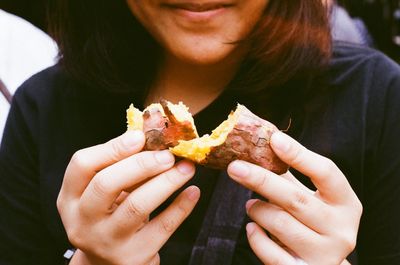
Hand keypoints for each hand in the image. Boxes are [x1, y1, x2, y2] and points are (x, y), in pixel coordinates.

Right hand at [57, 131, 199, 264]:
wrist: (108, 264)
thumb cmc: (108, 217)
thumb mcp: (102, 194)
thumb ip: (118, 167)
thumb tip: (152, 137)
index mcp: (70, 198)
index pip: (82, 165)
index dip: (112, 148)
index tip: (140, 136)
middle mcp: (82, 221)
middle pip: (106, 184)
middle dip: (141, 164)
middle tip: (168, 154)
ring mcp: (106, 241)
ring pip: (136, 206)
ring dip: (166, 182)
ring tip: (187, 168)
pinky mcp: (133, 256)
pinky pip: (161, 228)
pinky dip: (180, 207)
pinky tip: (193, 191)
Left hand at [227, 131, 361, 264]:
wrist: (319, 264)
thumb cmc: (310, 222)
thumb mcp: (309, 197)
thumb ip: (290, 174)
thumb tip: (261, 143)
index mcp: (347, 203)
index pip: (326, 172)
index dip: (299, 154)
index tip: (274, 139)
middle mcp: (341, 230)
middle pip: (296, 198)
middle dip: (260, 179)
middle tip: (235, 167)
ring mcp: (324, 255)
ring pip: (280, 223)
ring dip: (257, 209)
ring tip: (250, 205)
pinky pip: (270, 252)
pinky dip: (255, 236)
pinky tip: (252, 228)